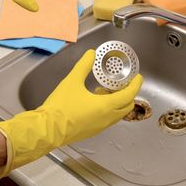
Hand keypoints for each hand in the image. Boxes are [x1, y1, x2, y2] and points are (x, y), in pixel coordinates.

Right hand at [0, 49, 142, 176]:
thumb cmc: (61, 106)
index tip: (138, 78)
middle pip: (127, 106)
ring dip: (118, 103)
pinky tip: (96, 102)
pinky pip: (109, 120)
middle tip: (123, 84)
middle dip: (128, 94)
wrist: (47, 129)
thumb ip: (84, 66)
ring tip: (107, 91)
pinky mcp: (93, 131)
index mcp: (106, 106)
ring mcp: (101, 127)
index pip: (129, 95)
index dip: (135, 85)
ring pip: (118, 114)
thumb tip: (91, 54)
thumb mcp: (72, 81)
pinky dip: (109, 110)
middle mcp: (107, 118)